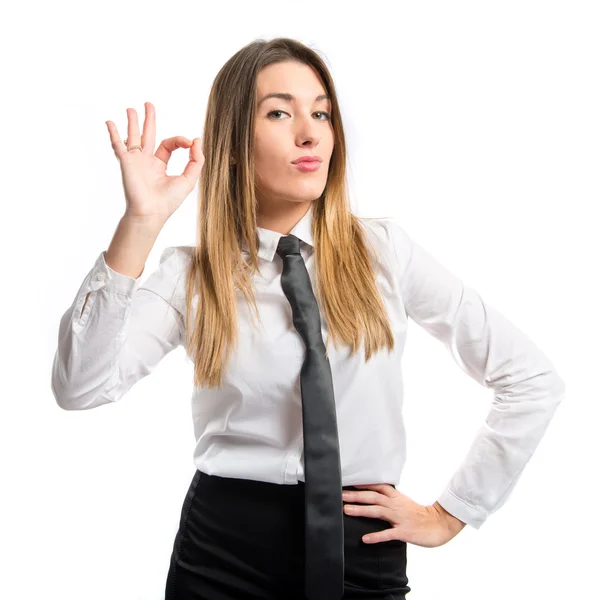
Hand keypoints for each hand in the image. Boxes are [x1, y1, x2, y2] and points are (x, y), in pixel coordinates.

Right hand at [105, 102, 204, 222]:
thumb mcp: (189, 179)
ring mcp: (135, 161)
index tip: (190, 142)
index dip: (180, 140)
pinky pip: (118, 145)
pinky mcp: (126, 162)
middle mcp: (146, 162)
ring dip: (132, 122)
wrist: (151, 211)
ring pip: (133, 136)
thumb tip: (197, 140)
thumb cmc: (169, 200)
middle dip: (149, 120)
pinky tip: (109, 122)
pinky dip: (114, 134)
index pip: (168, 145)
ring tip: (131, 109)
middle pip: (148, 135)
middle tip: (148, 104)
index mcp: (160, 166)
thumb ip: (196, 160)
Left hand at [342, 483, 465, 547]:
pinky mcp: (404, 531)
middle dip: (356, 496)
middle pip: (373, 497)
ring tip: (346, 511)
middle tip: (340, 495)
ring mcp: (400, 518)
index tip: (348, 482)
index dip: (363, 484)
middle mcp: (396, 505)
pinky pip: (388, 534)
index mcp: (396, 497)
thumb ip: (390, 498)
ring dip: (361, 510)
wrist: (440, 524)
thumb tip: (374, 495)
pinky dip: (376, 536)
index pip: (377, 486)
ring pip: (377, 511)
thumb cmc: (420, 514)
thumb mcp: (404, 502)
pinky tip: (365, 539)